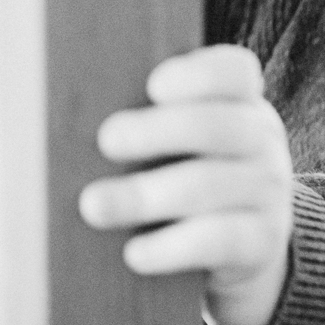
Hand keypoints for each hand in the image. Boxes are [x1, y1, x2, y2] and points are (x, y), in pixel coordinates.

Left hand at [78, 44, 292, 324]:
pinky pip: (218, 241)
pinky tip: (134, 253)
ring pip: (208, 186)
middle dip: (156, 132)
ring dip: (145, 195)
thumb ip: (143, 118)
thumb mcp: (177, 140)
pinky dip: (171, 248)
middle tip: (107, 142)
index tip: (152, 86)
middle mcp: (260, 139)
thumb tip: (57, 114)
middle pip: (217, 126)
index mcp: (238, 101)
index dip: (197, 74)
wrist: (242, 250)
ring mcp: (268, 191)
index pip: (234, 71)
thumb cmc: (184, 173)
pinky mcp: (261, 243)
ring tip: (92, 206)